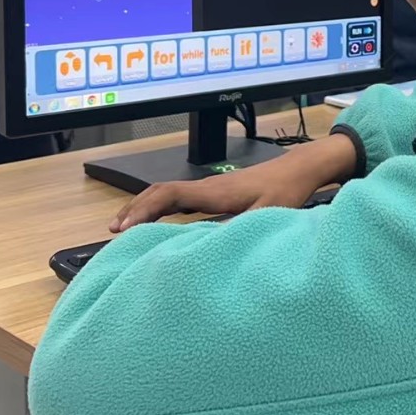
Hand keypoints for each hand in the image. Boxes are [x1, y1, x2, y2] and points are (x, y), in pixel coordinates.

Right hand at [110, 133, 356, 231]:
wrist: (301, 168)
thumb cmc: (287, 188)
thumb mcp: (269, 213)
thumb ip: (243, 228)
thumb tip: (215, 246)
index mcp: (214, 192)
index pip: (168, 196)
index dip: (144, 210)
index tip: (125, 229)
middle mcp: (207, 187)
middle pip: (160, 193)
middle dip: (135, 209)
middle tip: (115, 231)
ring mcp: (211, 189)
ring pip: (168, 194)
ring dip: (146, 208)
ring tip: (126, 227)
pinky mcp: (217, 194)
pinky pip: (180, 199)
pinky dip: (162, 208)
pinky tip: (158, 222)